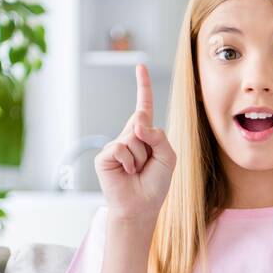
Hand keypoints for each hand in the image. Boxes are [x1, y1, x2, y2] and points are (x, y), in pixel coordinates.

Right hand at [94, 63, 176, 224]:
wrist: (141, 207)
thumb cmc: (155, 184)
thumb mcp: (168, 157)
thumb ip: (159, 137)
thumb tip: (137, 124)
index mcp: (144, 135)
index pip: (144, 106)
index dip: (143, 86)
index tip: (140, 66)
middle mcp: (128, 136)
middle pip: (143, 122)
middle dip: (150, 143)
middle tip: (147, 165)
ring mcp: (115, 145)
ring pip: (134, 138)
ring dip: (141, 158)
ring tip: (138, 172)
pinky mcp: (104, 156)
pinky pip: (121, 148)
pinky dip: (130, 162)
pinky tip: (127, 174)